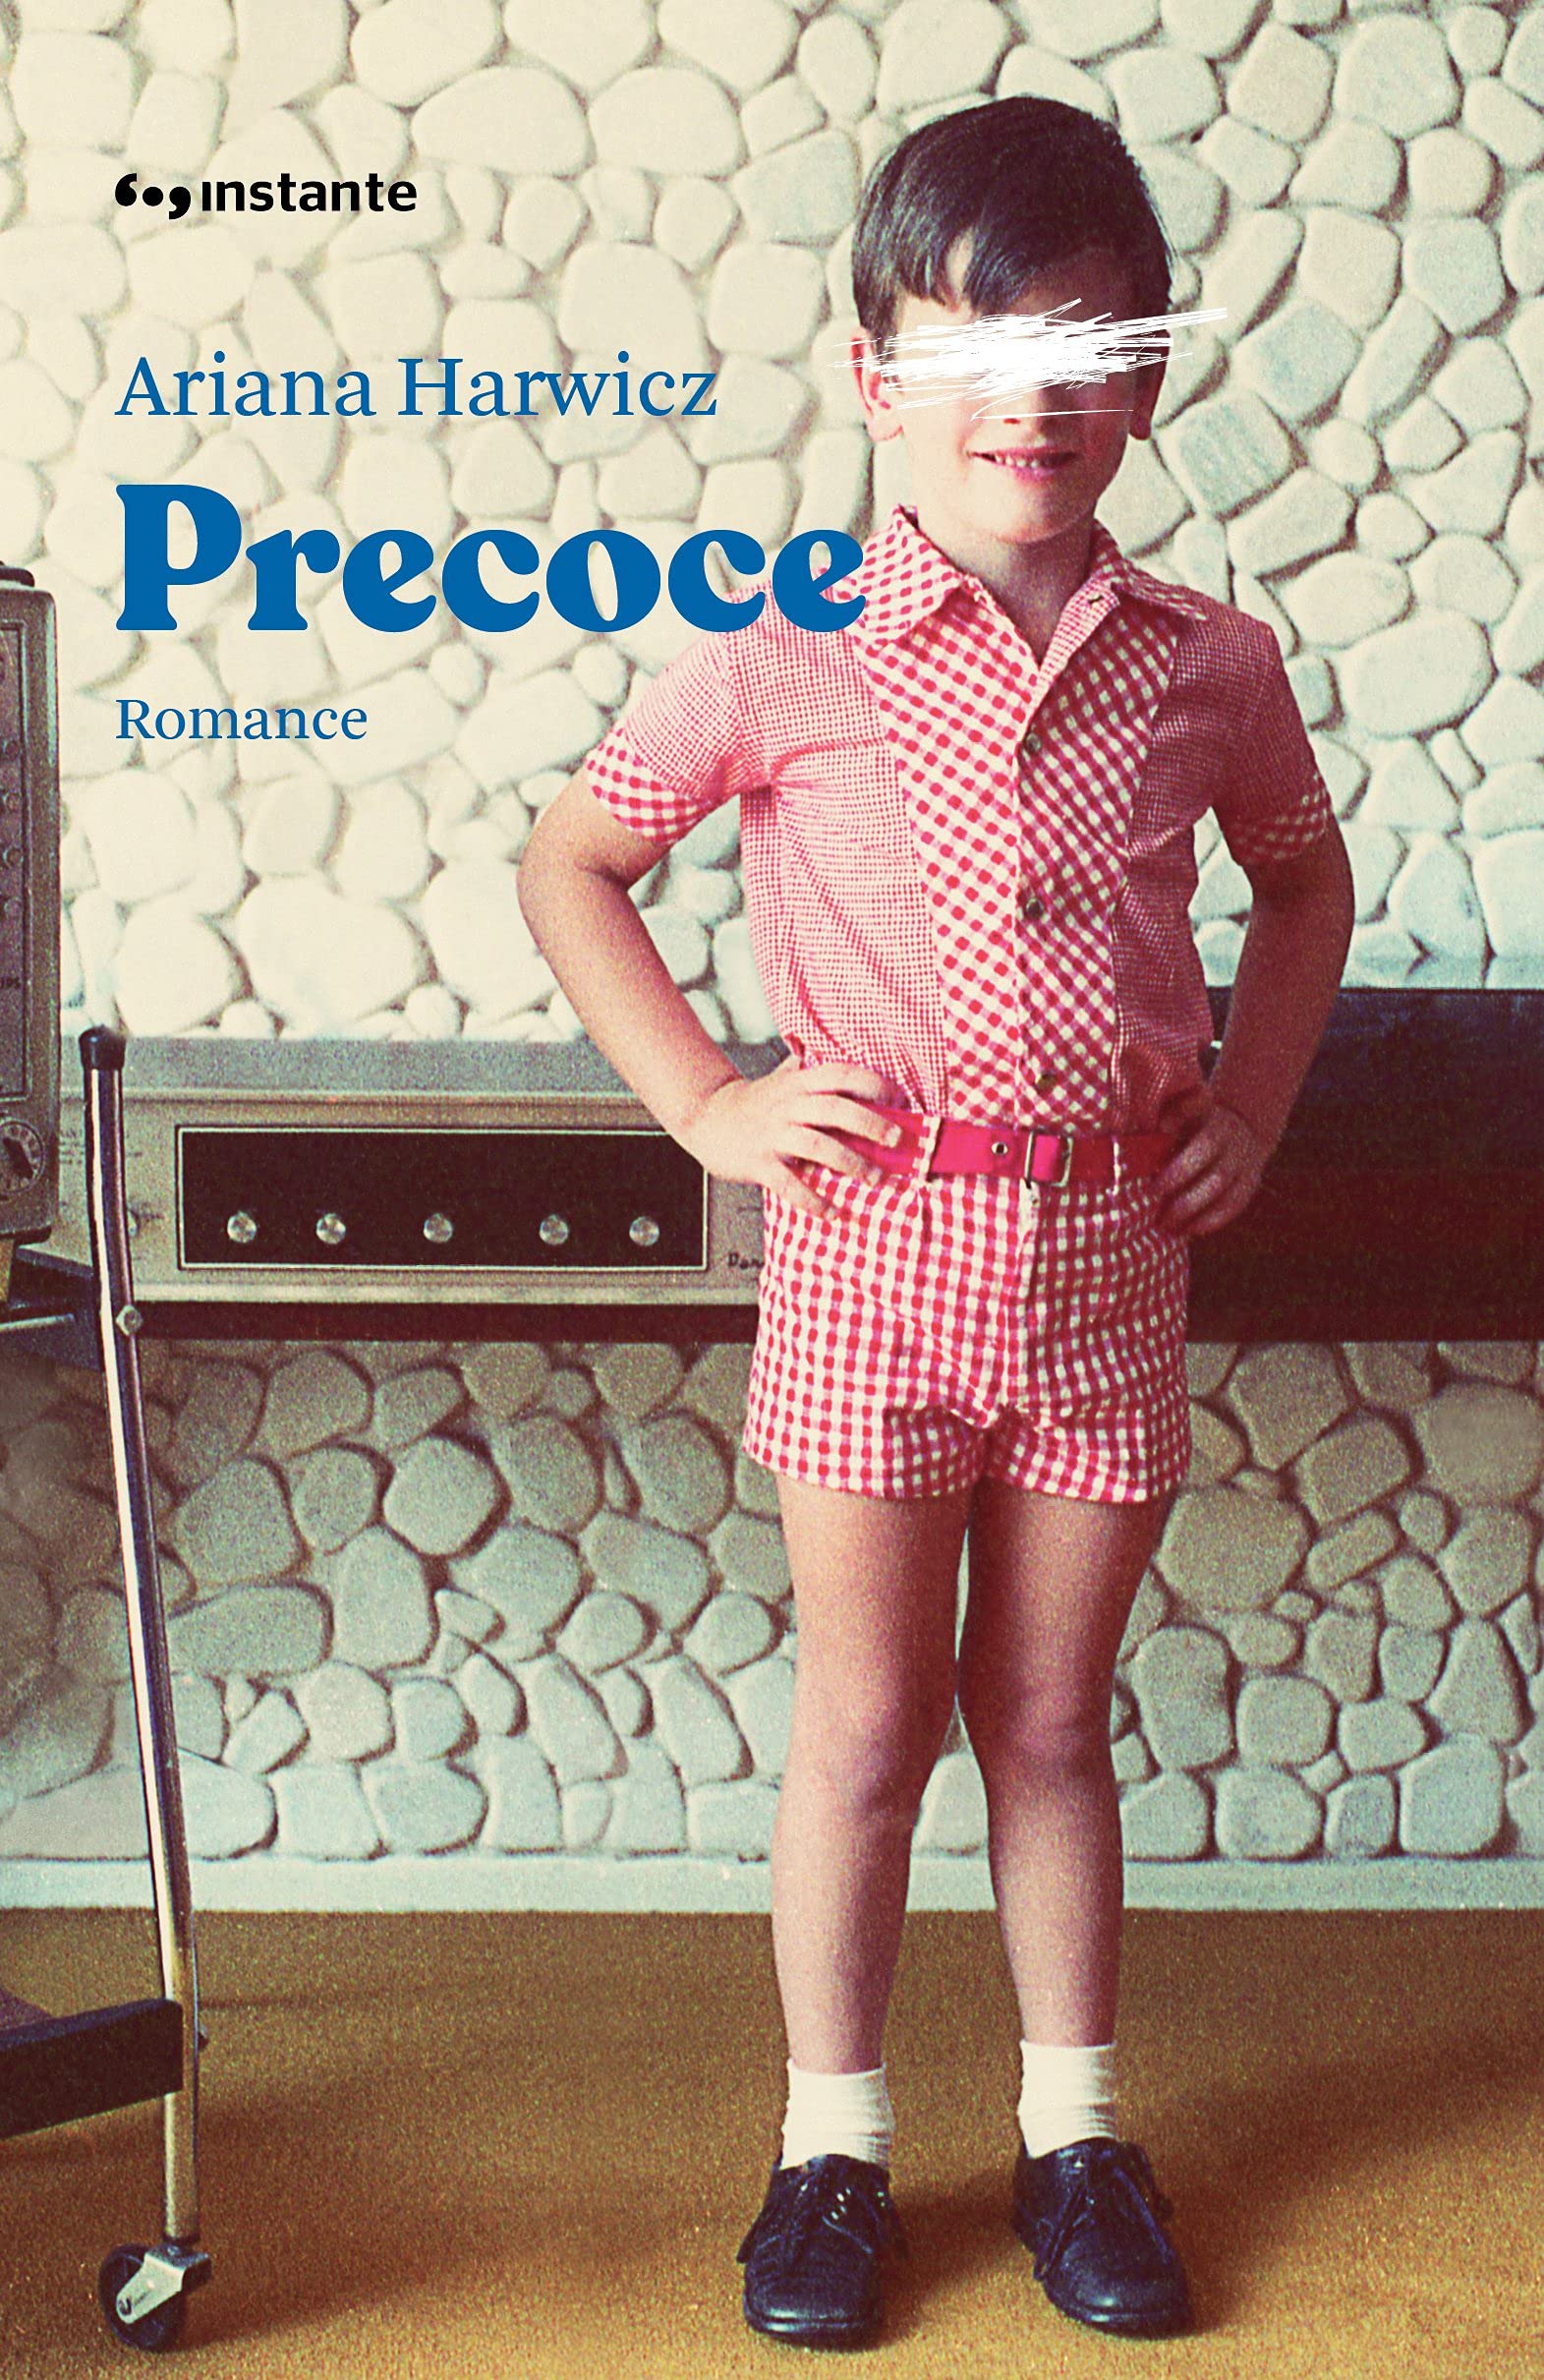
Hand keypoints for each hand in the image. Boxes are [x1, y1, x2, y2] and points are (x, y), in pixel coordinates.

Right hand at [678, 1056, 900, 1218]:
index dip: (872, 1084)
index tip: (897, 1099)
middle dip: (871, 1124)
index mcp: (798, 1083)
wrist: (706, 1117)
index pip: (841, 1075)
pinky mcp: (759, 1163)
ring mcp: (772, 1134)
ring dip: (851, 1163)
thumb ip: (811, 1071)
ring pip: (818, 1146)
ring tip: (874, 1178)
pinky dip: (813, 1200)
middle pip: (836, 1110)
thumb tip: (850, 1065)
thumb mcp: (782, 1078)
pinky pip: (789, 1184)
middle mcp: (787, 1105)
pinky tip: (832, 1213)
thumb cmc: (754, 1102)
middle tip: (897, 1141)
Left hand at [1151, 1082, 1271, 1238]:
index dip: (1180, 1170)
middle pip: (1216, 1179)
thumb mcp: (1187, 1109)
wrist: (1241, 1126)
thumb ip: (1176, 1112)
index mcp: (1218, 1125)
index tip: (1153, 1188)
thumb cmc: (1197, 1120)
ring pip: (1226, 1197)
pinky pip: (1234, 1207)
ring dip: (1196, 1215)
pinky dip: (1211, 1222)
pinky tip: (1188, 1230)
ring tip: (1168, 1226)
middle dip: (1185, 1200)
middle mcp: (1237, 1147)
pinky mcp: (1250, 1185)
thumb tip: (1163, 1126)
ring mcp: (1247, 1167)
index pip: (1204, 1146)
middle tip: (1156, 1213)